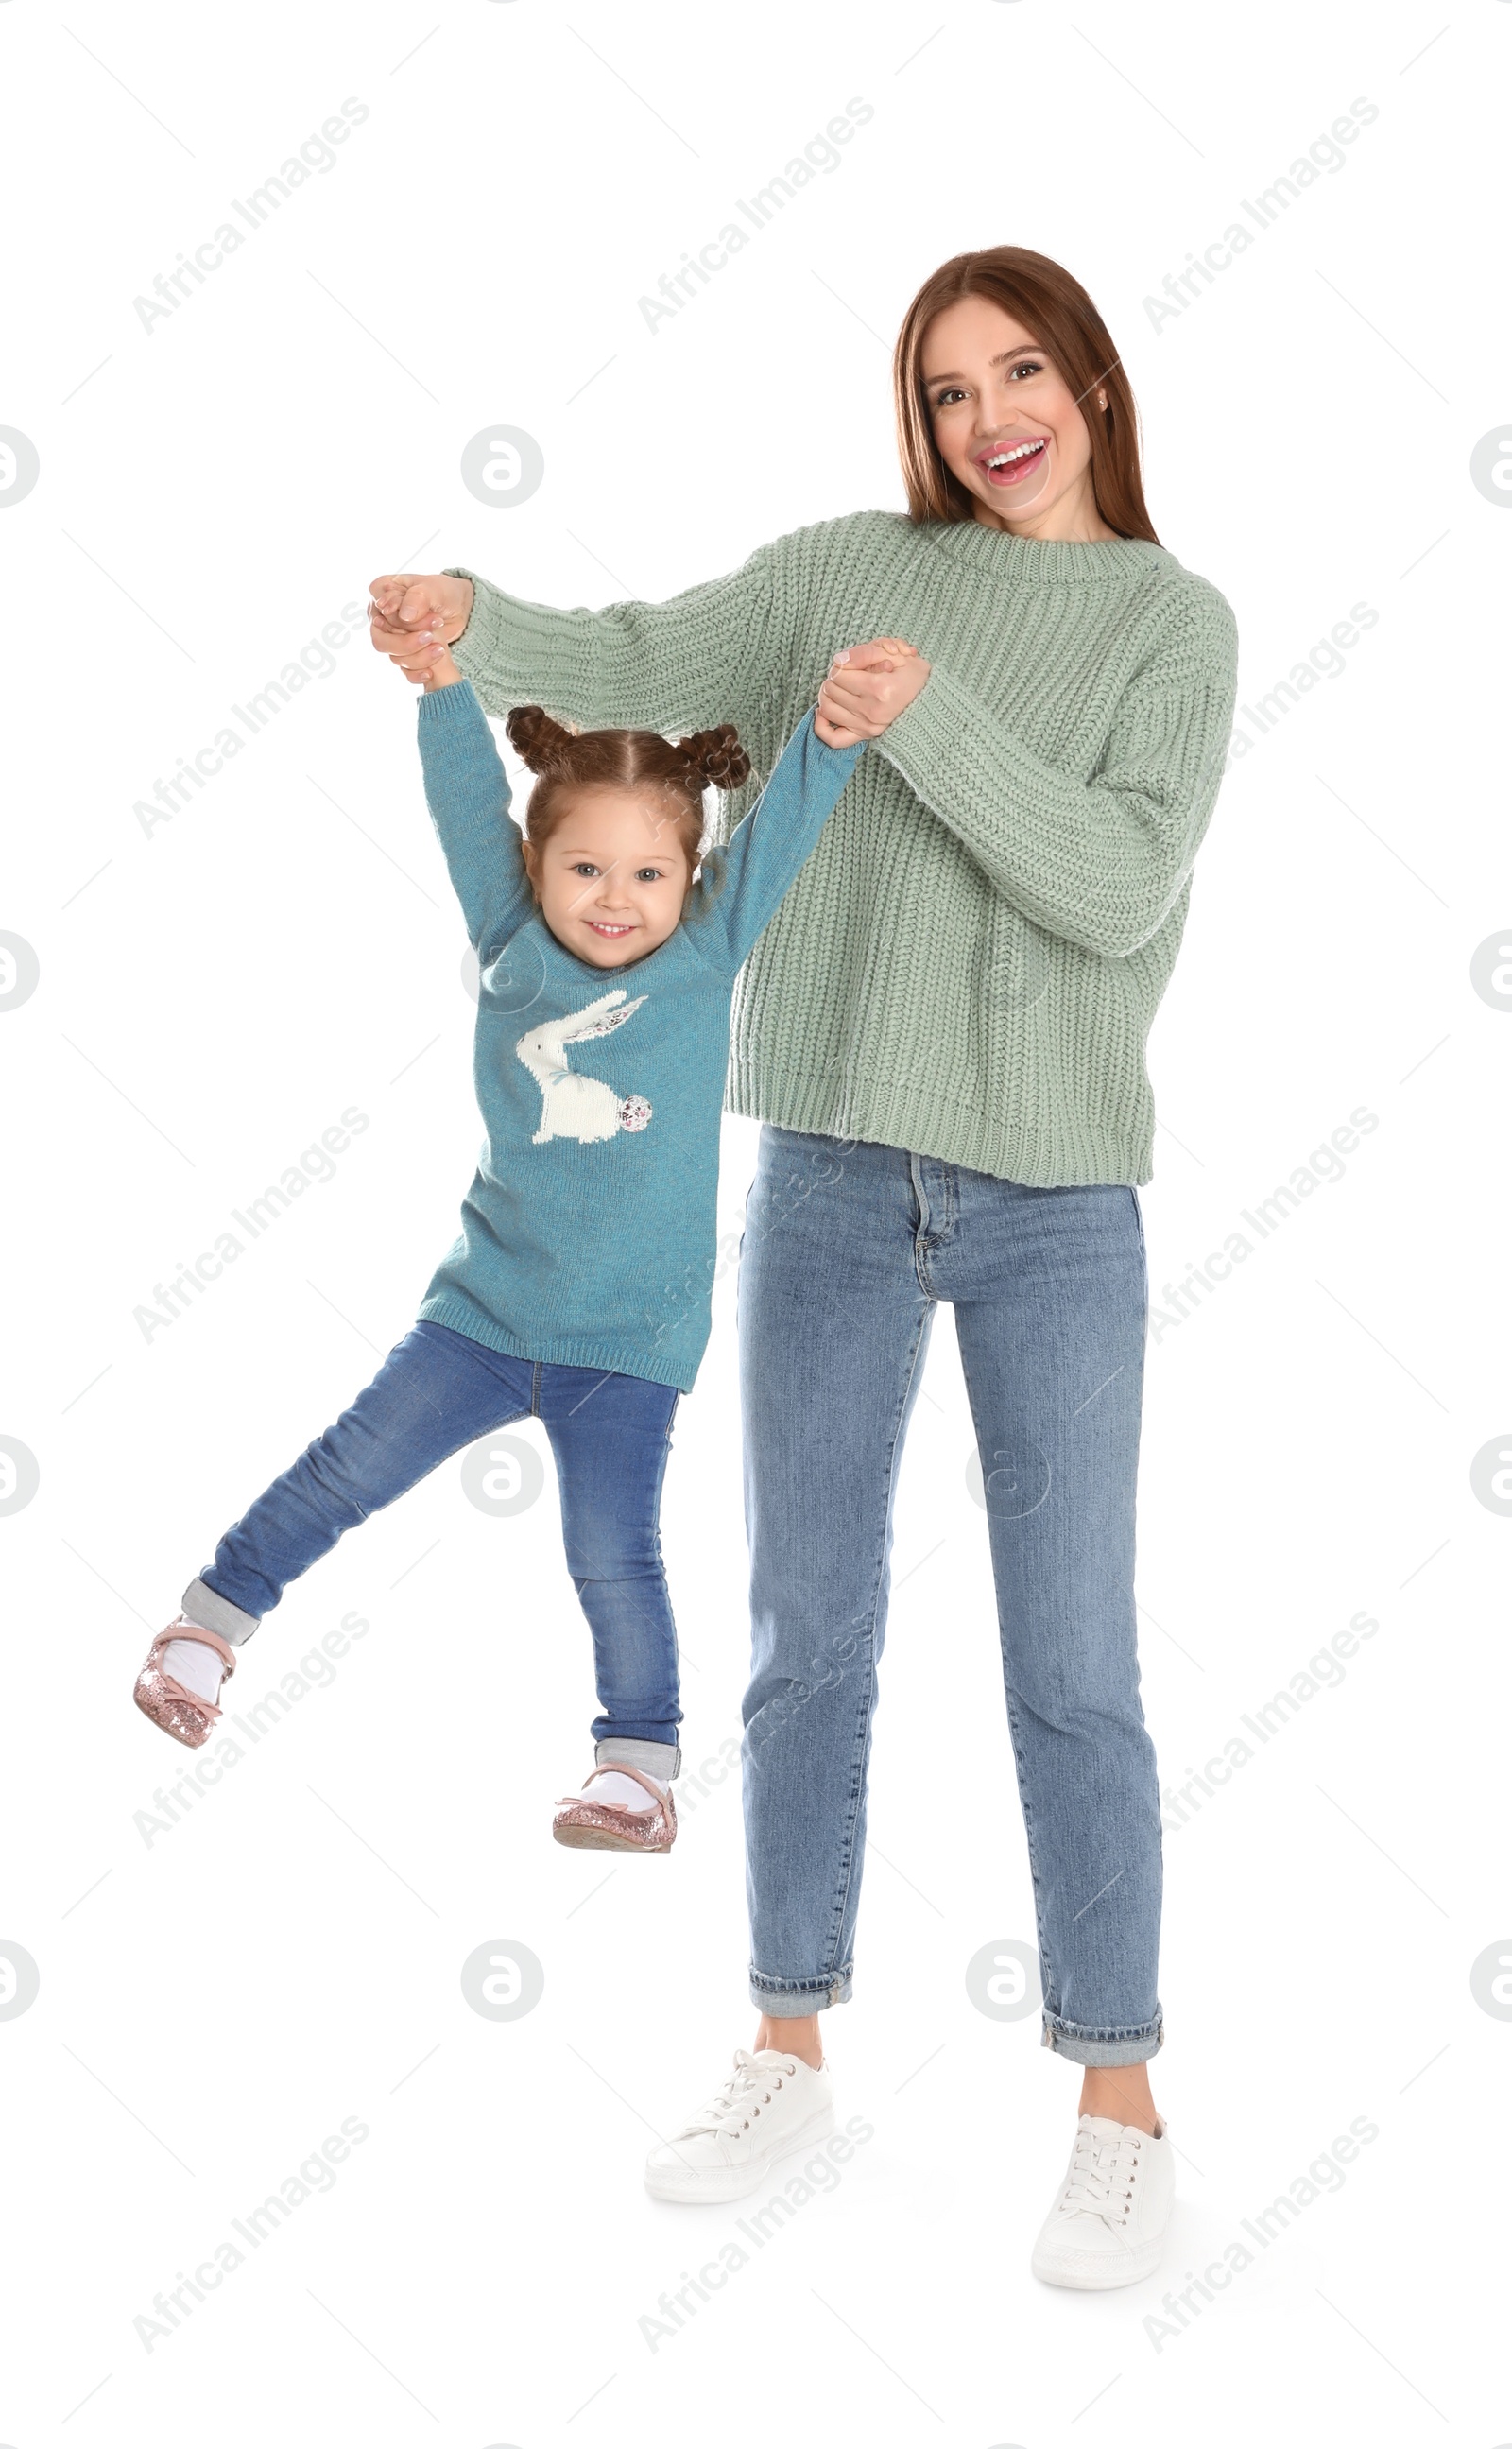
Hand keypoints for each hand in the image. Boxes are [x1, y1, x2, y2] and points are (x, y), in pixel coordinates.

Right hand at [368, 572, 473, 685]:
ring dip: (417, 657)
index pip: (378, 613)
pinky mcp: (404, 653)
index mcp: (381, 592)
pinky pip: (403, 670)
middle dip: (407, 643)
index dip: (396, 621)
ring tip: (440, 649)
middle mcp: (382, 617)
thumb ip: (417, 598)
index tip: (417, 619)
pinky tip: (430, 672)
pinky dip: (416, 672)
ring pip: (394, 657)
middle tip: (430, 637)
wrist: (460, 608)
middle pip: (382, 641)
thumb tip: (405, 616)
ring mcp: (392, 637)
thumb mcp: (433, 588)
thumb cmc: (443, 592)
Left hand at [815, 637, 929, 745]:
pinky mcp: (864, 736)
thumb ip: (869, 652)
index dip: (844, 661)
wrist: (934, 707)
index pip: (840, 671)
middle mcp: (870, 710)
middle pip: (830, 688)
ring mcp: (865, 726)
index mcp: (879, 688)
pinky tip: (824, 712)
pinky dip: (822, 725)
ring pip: (826, 708)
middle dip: (836, 676)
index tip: (854, 661)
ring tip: (839, 687)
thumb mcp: (900, 656)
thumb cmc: (919, 681)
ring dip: (827, 695)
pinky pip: (832, 738)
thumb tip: (841, 659)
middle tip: (849, 673)